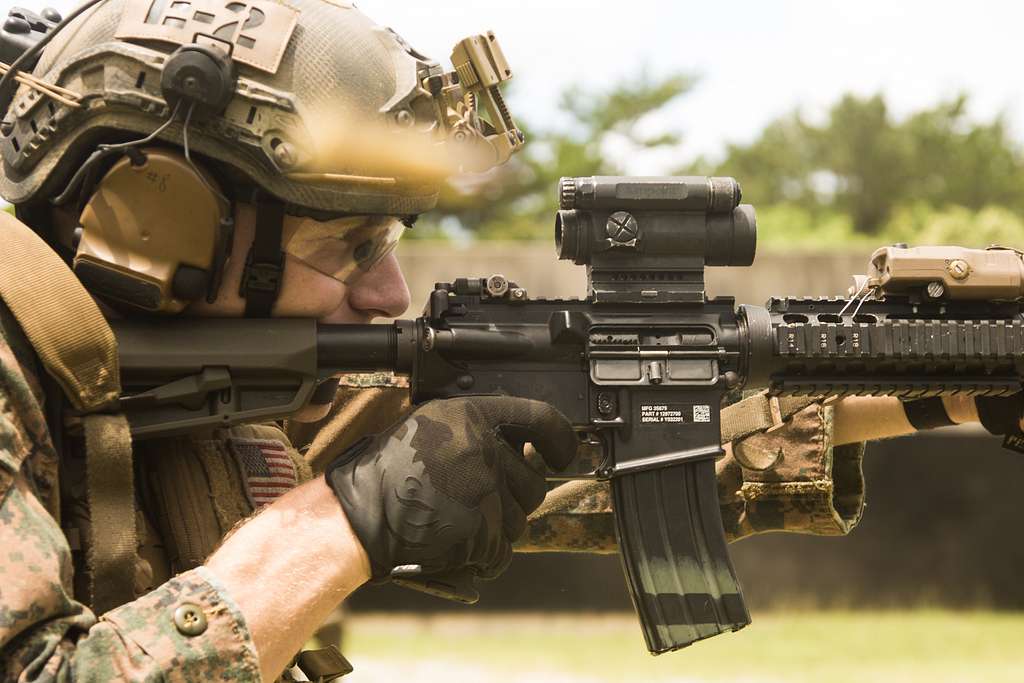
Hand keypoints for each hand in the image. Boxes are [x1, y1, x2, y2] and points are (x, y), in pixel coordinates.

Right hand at [325, 396, 575, 581]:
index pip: (541, 418)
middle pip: (534, 481)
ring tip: (456, 523)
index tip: (563, 454)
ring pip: (521, 520)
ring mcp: (484, 490)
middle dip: (516, 498)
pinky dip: (484, 556)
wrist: (356, 517)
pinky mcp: (481, 530)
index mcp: (471, 416)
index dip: (561, 438)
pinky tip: (456, 546)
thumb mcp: (429, 428)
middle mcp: (483, 448)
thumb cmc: (385, 475)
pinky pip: (502, 550)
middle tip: (482, 504)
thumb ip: (474, 430)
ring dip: (498, 529)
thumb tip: (519, 445)